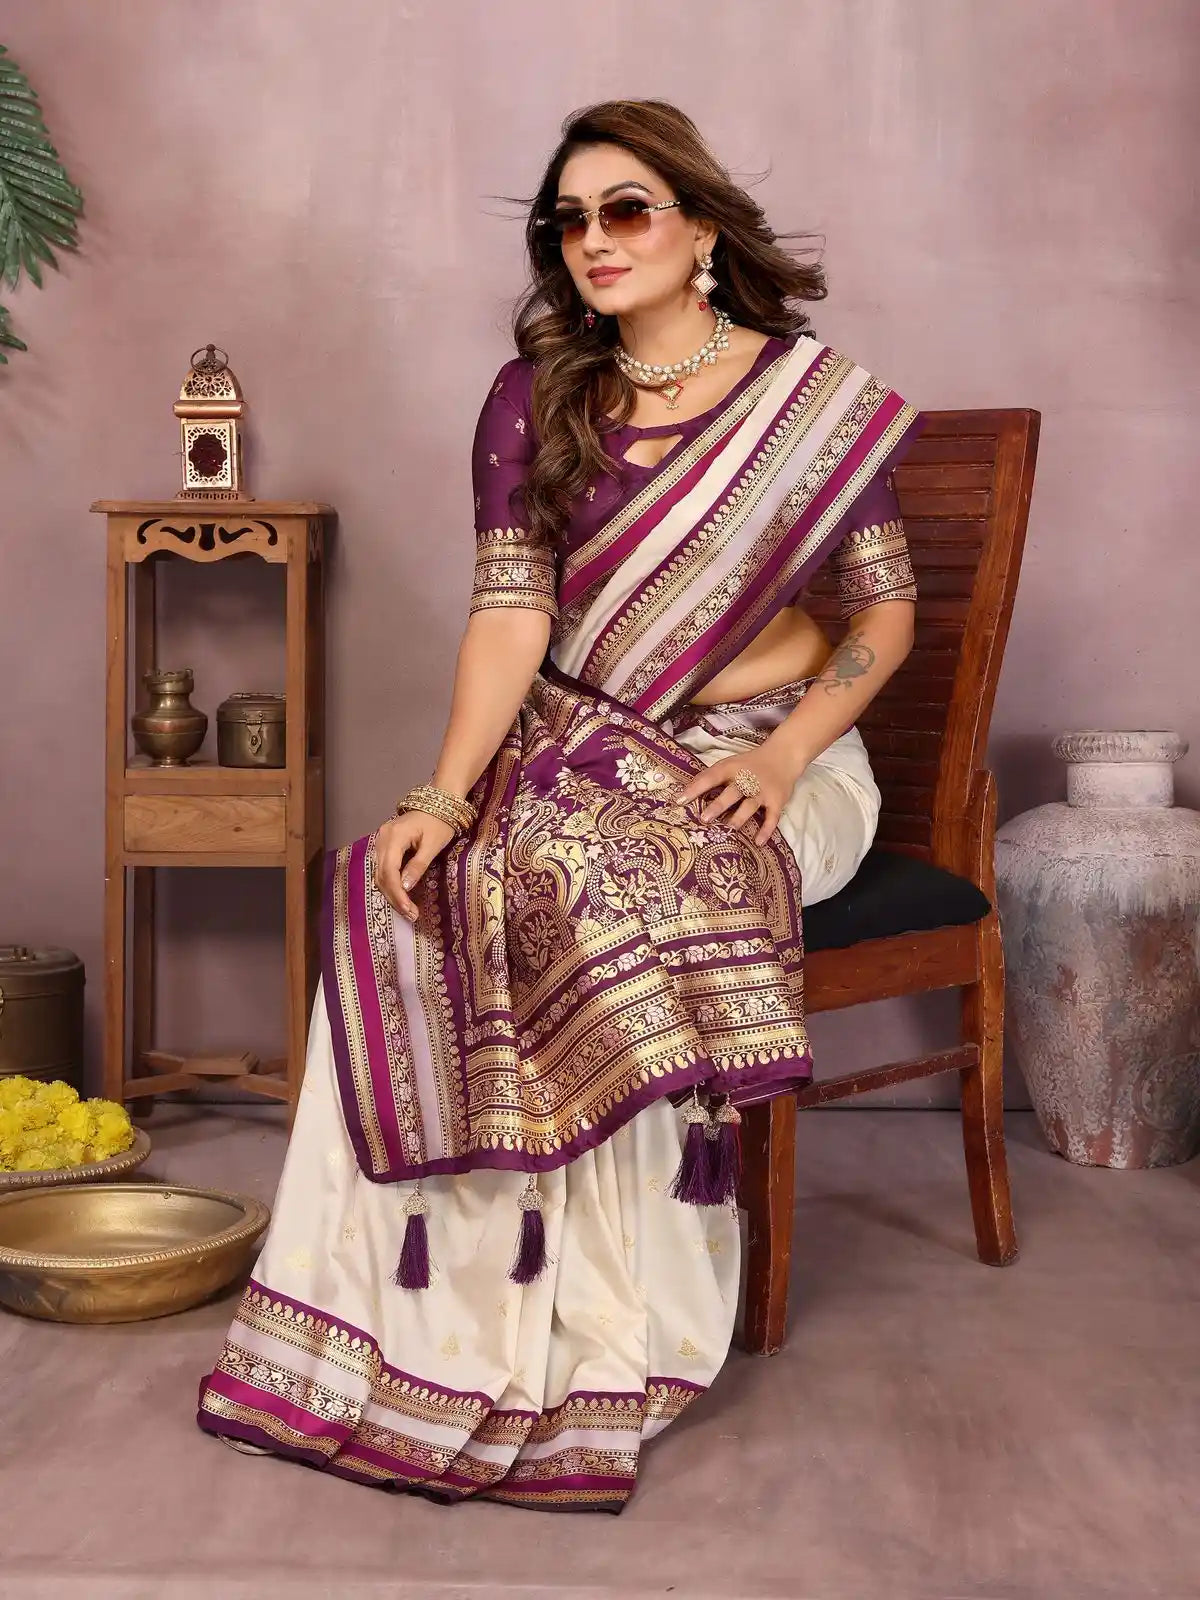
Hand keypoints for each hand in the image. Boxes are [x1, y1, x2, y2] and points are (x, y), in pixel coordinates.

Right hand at [373, 811, 455, 921]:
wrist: (439, 801)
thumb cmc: (440, 822)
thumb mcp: (433, 845)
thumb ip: (418, 866)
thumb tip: (405, 887)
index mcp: (393, 836)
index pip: (389, 871)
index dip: (397, 893)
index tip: (408, 910)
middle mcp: (382, 839)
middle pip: (382, 875)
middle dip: (395, 897)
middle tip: (411, 915)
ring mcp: (381, 841)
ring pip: (380, 873)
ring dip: (392, 893)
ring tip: (408, 910)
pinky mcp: (385, 845)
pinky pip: (384, 868)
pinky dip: (391, 884)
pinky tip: (402, 895)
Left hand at [674, 743, 804, 845]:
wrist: (783, 756)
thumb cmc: (749, 764)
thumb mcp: (729, 764)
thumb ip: (710, 777)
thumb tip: (684, 791)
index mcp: (731, 769)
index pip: (711, 777)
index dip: (695, 789)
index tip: (680, 801)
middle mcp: (747, 780)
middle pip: (731, 793)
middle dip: (718, 806)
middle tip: (704, 818)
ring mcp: (762, 792)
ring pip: (750, 806)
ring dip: (739, 818)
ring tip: (728, 830)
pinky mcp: (776, 802)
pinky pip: (772, 818)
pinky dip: (766, 830)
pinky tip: (758, 842)